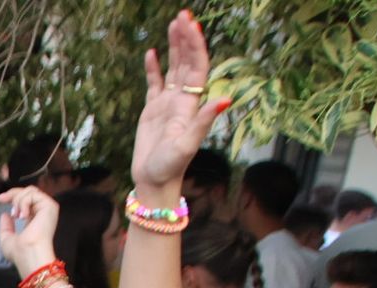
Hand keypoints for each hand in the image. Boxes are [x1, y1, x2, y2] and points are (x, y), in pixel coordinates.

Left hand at [0, 187, 60, 275]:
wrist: (28, 254)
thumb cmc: (19, 252)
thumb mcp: (6, 238)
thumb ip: (6, 226)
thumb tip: (5, 214)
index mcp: (34, 219)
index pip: (26, 201)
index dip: (13, 196)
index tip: (0, 199)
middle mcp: (42, 212)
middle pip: (29, 191)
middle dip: (13, 193)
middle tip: (1, 199)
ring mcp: (47, 209)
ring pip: (30, 191)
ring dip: (18, 200)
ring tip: (16, 215)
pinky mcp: (50, 206)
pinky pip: (33, 194)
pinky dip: (23, 202)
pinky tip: (22, 215)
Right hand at [130, 11, 229, 192]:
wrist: (154, 181)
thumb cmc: (170, 166)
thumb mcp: (188, 144)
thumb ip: (205, 120)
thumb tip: (226, 99)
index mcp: (191, 104)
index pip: (196, 67)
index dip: (195, 46)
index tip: (191, 25)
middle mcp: (183, 100)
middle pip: (187, 62)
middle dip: (186, 38)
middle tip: (183, 14)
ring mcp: (167, 104)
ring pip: (173, 68)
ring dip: (174, 47)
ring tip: (173, 24)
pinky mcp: (152, 111)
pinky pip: (154, 84)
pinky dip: (153, 68)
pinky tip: (151, 53)